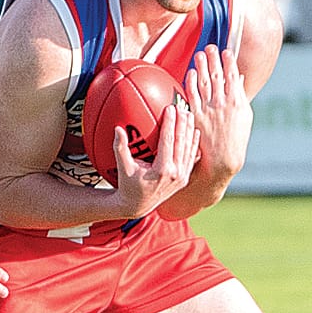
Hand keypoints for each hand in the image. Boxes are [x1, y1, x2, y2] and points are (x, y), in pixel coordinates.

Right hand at [109, 100, 198, 217]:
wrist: (139, 206)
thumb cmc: (128, 185)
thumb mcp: (123, 168)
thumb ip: (120, 149)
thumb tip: (117, 129)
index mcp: (162, 170)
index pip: (168, 142)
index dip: (170, 123)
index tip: (170, 108)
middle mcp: (175, 174)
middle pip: (182, 143)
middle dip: (182, 123)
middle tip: (182, 106)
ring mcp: (182, 177)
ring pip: (189, 149)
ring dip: (189, 130)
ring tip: (189, 114)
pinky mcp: (185, 179)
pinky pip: (192, 158)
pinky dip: (193, 144)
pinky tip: (194, 131)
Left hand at [187, 44, 251, 180]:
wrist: (223, 159)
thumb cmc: (236, 138)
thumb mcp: (245, 116)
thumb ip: (241, 95)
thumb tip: (239, 78)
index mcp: (237, 102)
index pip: (233, 77)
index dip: (229, 62)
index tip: (226, 51)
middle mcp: (223, 103)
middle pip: (218, 76)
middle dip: (214, 59)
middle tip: (210, 47)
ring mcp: (210, 109)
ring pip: (205, 83)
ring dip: (202, 67)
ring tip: (199, 54)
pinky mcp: (197, 116)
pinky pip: (192, 96)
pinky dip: (191, 83)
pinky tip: (190, 73)